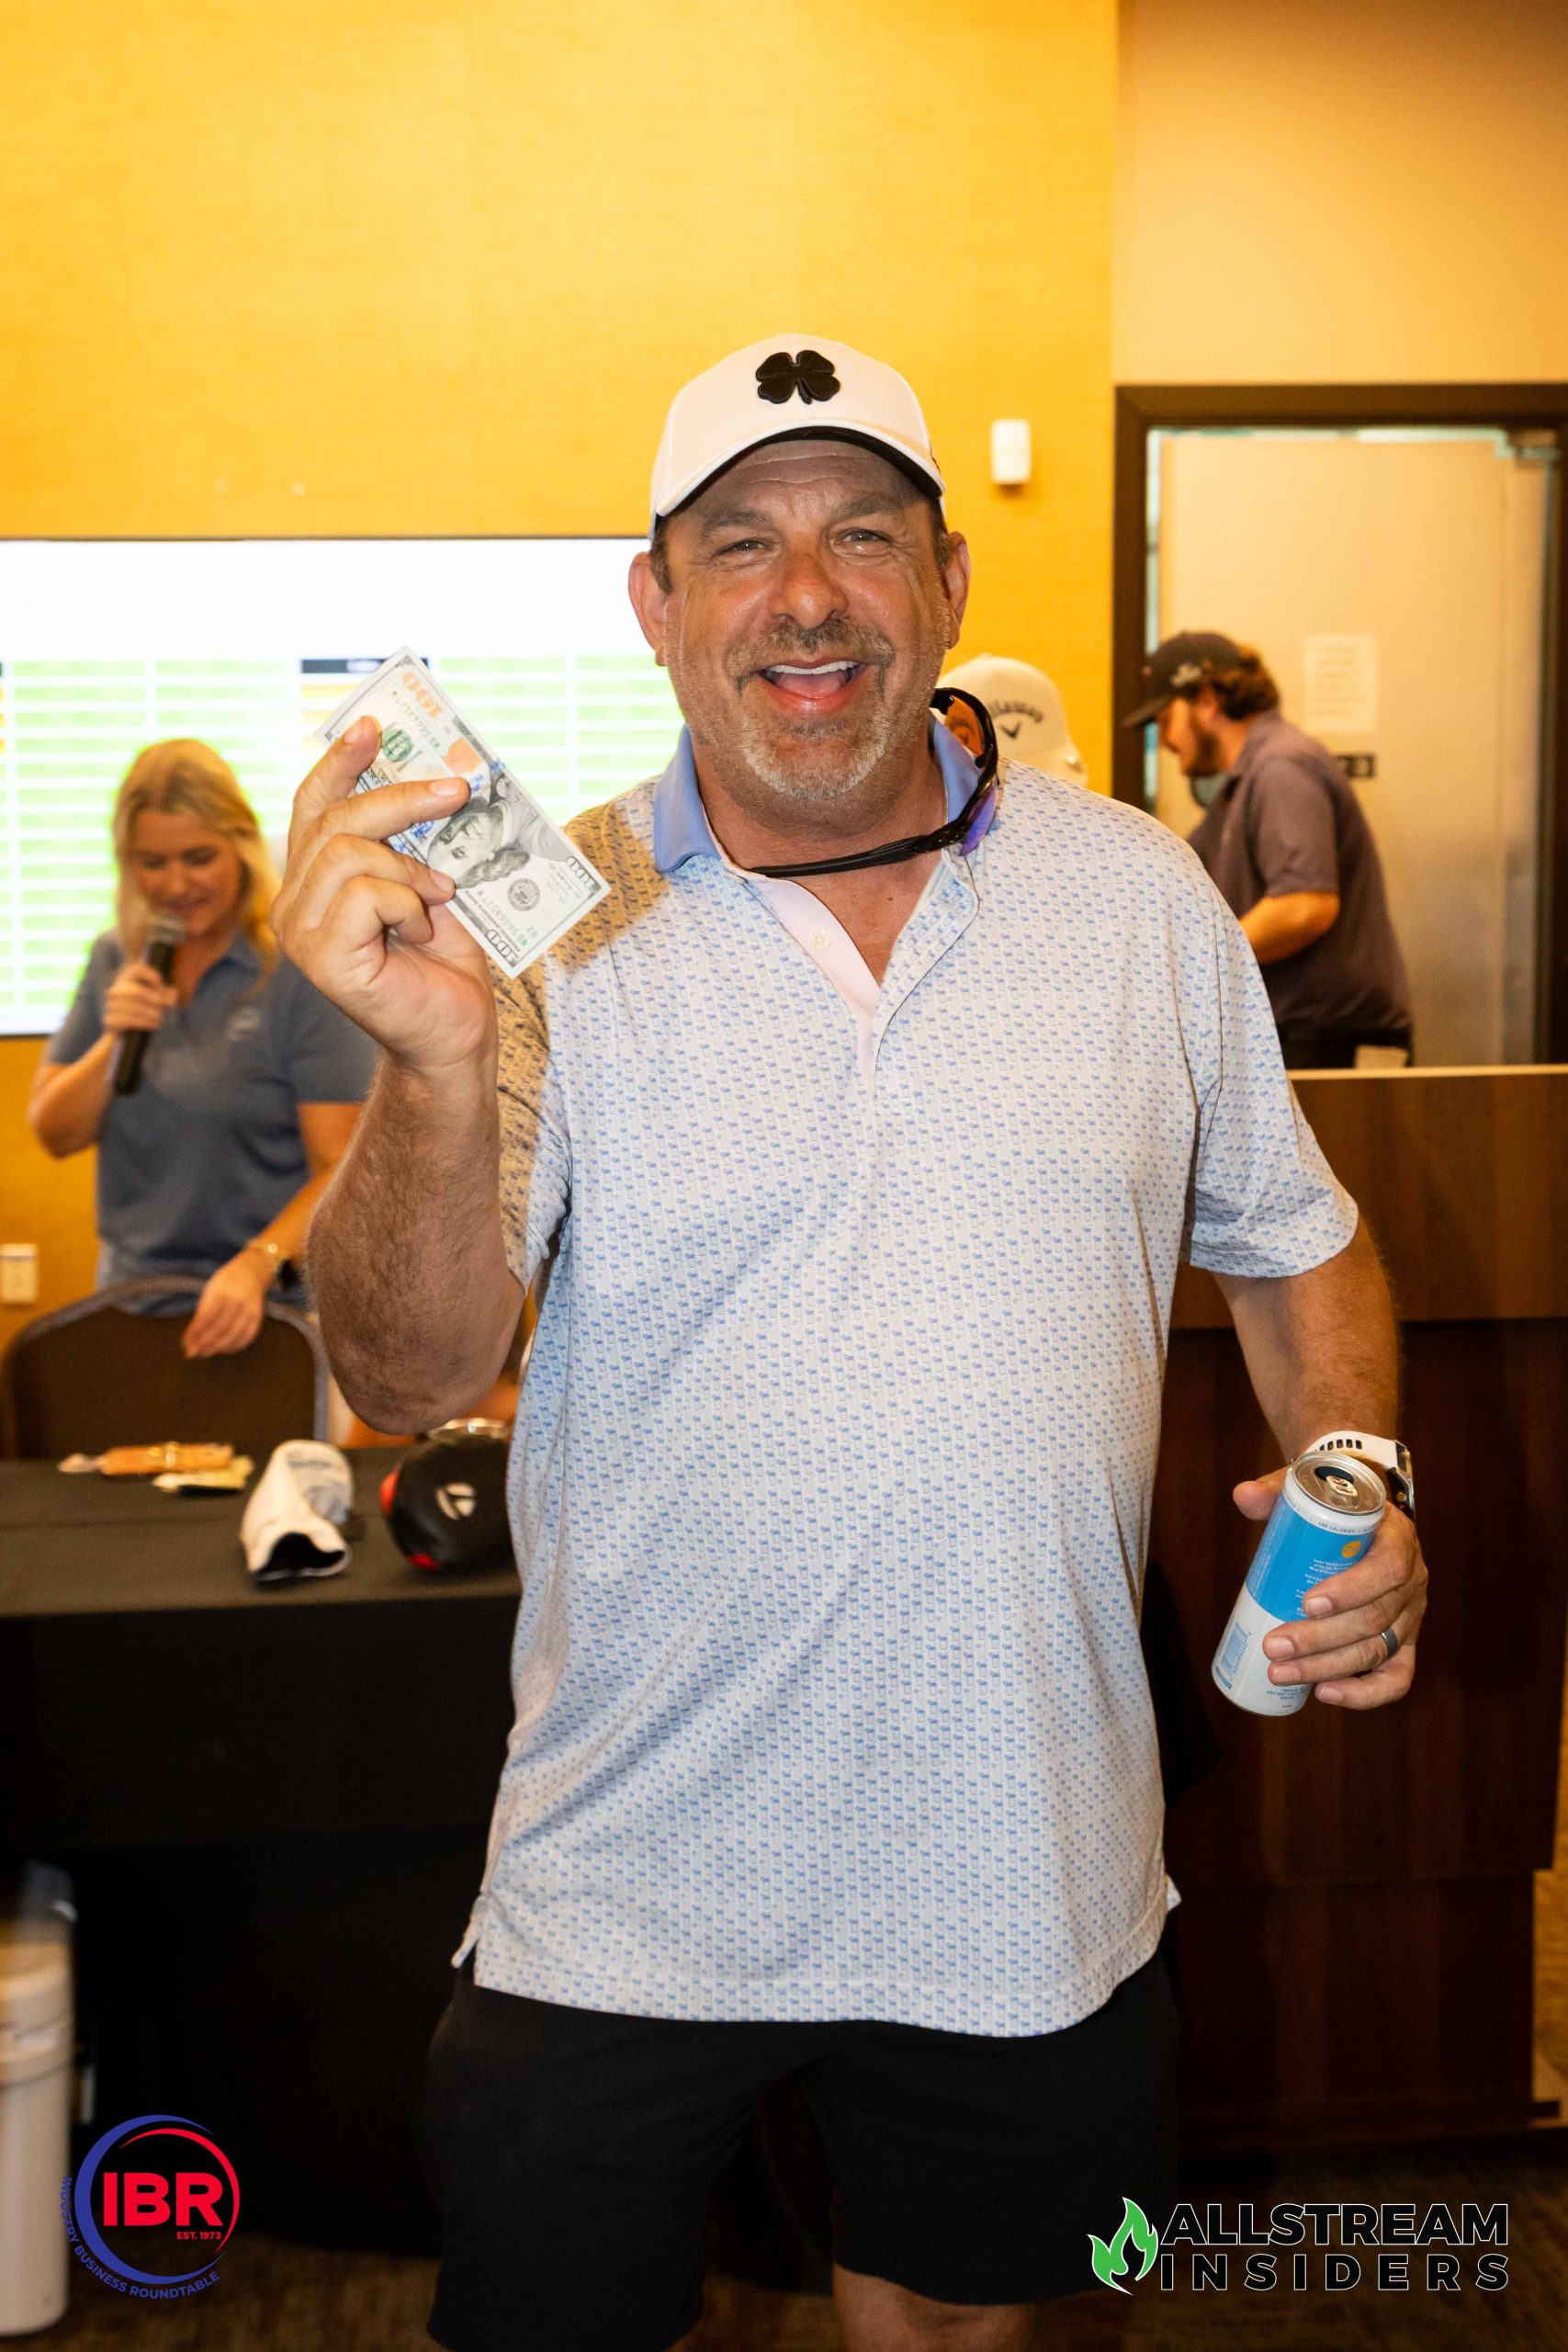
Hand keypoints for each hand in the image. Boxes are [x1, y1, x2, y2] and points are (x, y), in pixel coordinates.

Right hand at [104, 960, 177, 1036]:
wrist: (127, 1031)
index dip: (150, 974)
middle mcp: (115, 990)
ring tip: (159, 1017)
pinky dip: (143, 1022)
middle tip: (161, 1005)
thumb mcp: (158, 999)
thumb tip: (173, 995)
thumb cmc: (147, 1008)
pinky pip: (127, 1020)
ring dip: (149, 1013)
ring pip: (133, 1007)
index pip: (137, 969)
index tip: (160, 982)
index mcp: (126, 979)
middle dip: (153, 999)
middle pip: (136, 991)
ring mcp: (110, 1005)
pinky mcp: (110, 1020)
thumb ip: (166, 995)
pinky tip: (152, 1024)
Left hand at [183, 1252, 270, 1357]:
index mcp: (222, 1292)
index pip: (206, 1316)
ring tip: (204, 1353)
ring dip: (217, 1347)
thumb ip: (202, 1312)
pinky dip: (234, 1346)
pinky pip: (247, 1336)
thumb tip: (191, 1338)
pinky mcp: (257, 1317)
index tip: (185, 1343)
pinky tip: (223, 1350)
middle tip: (192, 1353)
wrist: (251, 1272)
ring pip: (233, 1334)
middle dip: (204, 1343)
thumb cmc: (225, 1284)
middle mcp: (238, 1301)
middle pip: (220, 1328)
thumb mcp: (210, 1291)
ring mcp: (250, 1310)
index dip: (195, 1332)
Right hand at [273, 718, 496, 1073]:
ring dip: (409, 870)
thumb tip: (437, 777)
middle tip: (458, 791)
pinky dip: (407, 907)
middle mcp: (294, 902)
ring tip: (438, 898)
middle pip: (335, 819)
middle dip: (401, 798)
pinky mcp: (320, 958)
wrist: (454, 1032)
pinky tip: (420, 935)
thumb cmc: (444, 962)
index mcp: (315, 880)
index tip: (374, 727)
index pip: (314, 806)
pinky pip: (365, 894)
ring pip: (348, 852)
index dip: (341, 762)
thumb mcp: (430, 882)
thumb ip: (414, 840)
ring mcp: (300, 932)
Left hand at [1233, 1470, 1427, 1708]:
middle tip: (1273, 1646)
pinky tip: (1323, 1694)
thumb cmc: (1334, 1510)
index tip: (1306, 1602)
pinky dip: (1364, 1694)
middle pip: (1374, 1619)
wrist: (1363, 1521)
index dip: (1351, 1590)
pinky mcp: (1404, 1645)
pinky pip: (1395, 1678)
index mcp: (1398, 1539)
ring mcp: (1411, 1617)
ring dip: (1326, 1667)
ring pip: (1376, 1651)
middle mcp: (1413, 1582)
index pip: (1386, 1569)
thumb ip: (1276, 1489)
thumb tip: (1243, 1496)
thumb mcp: (1312, 1490)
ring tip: (1280, 1672)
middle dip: (1320, 1640)